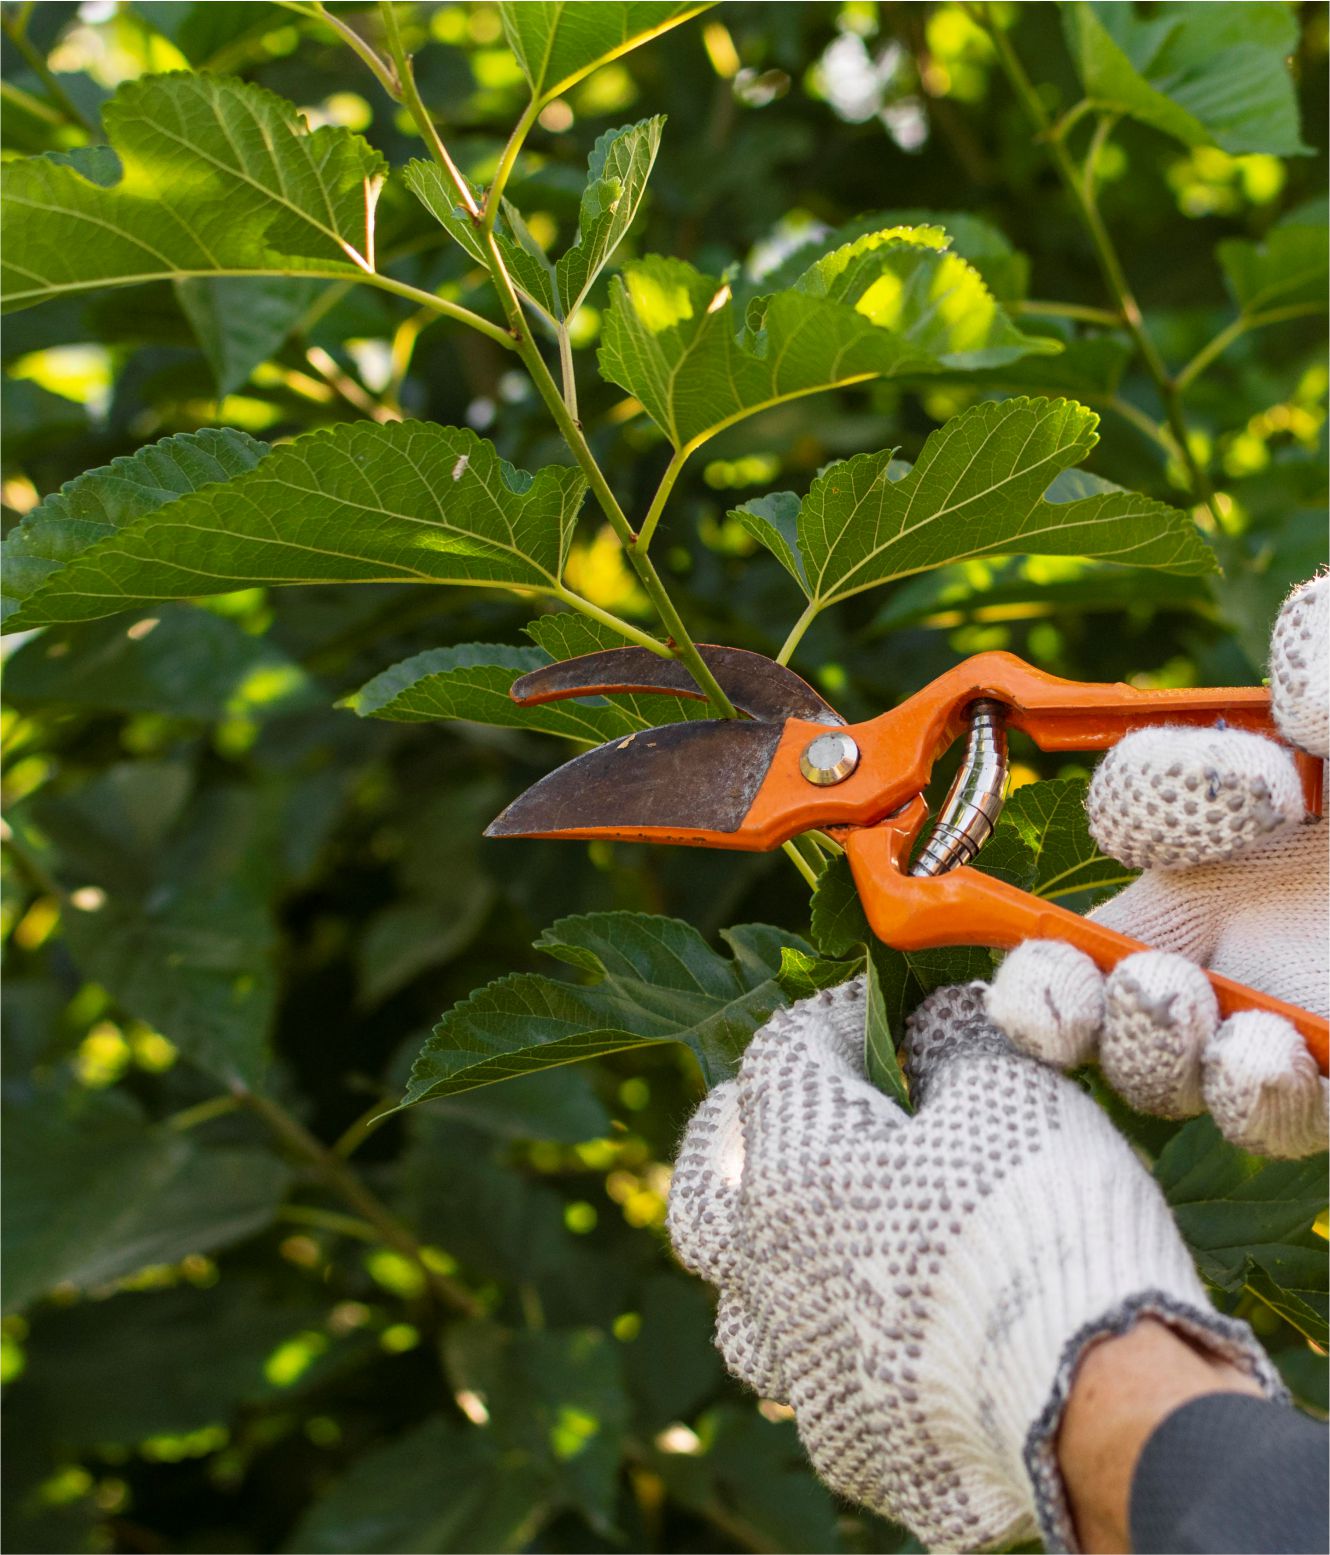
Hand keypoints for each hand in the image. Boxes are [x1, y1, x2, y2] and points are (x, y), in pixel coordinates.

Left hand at [666, 980, 1279, 1551]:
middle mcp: (767, 1264)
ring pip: (739, 1302)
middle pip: (705, 1184)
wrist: (1098, 1404)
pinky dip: (833, 1347)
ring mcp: (798, 1364)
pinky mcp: (846, 1443)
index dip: (837, 1017)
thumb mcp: (1009, 1086)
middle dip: (736, 1135)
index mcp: (794, 1160)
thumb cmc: (1041, 1218)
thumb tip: (935, 1021)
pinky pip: (810, 1384)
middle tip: (783, 1113)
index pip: (783, 1053)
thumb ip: (955, 1038)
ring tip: (816, 1237)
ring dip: (766, 1259)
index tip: (889, 1010)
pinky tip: (883, 1336)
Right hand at [987, 575, 1327, 1156]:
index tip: (1261, 783)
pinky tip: (1265, 1057)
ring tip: (1182, 1012)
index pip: (1144, 809)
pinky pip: (1271, 1114)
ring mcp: (1290, 1011)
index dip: (1160, 797)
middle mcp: (1252, 918)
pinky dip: (1250, 1095)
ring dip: (1142, 1044)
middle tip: (1143, 966)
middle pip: (1098, 964)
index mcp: (1258, 812)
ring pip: (1161, 1057)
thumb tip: (1302, 704)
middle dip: (1071, 977)